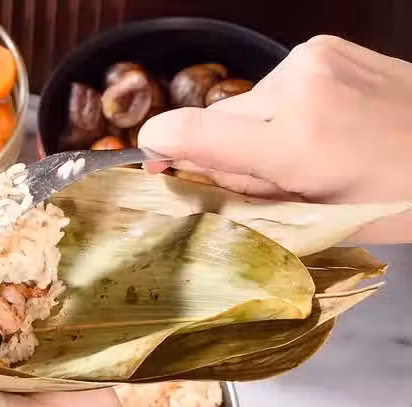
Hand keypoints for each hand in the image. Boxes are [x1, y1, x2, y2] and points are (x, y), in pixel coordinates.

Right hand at [139, 35, 411, 242]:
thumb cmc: (401, 198)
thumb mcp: (318, 220)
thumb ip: (244, 198)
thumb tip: (185, 179)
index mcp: (295, 143)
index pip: (186, 133)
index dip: (162, 150)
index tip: (161, 169)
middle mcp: (295, 88)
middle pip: (214, 122)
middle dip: (224, 152)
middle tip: (270, 178)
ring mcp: (310, 59)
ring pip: (242, 105)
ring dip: (254, 131)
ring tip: (306, 150)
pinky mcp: (321, 46)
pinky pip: (271, 86)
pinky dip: (279, 109)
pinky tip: (319, 122)